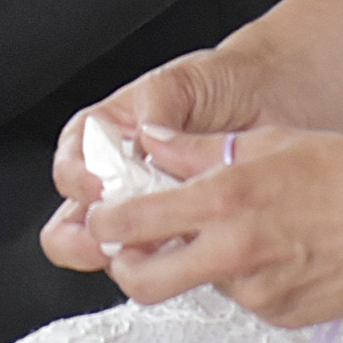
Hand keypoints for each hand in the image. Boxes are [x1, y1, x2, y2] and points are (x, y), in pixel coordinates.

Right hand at [39, 49, 270, 268]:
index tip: (100, 186)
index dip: (77, 180)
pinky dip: (172, 260)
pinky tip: (189, 247)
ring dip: (129, 254)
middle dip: (87, 236)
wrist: (272, 95)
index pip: (70, 166)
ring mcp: (150, 209)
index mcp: (104, 135)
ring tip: (154, 244)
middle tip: (113, 235)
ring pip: (115, 249)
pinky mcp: (184, 230)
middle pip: (76, 222)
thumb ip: (156, 108)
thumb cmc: (219, 82)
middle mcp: (120, 177)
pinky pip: (165, 257)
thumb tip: (143, 141)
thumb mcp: (180, 82)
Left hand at [64, 124, 342, 328]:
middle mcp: (235, 253)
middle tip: (136, 245)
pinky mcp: (279, 317)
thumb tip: (150, 143)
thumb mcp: (270, 141)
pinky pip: (241, 298)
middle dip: (127, 265)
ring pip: (199, 285)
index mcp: (227, 200)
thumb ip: (198, 150)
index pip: (134, 222)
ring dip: (201, 263)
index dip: (106, 221)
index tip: (103, 215)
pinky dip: (244, 277)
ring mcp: (257, 293)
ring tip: (245, 228)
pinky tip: (279, 249)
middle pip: (143, 281)